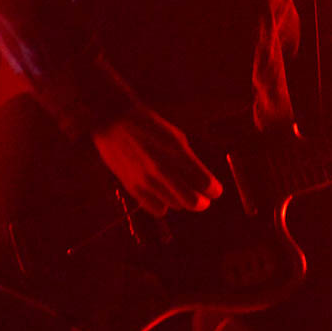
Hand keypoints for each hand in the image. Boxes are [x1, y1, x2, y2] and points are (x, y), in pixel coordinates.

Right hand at [92, 104, 222, 216]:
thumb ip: (188, 159)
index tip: (216, 191)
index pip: (204, 182)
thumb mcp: (175, 136)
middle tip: (204, 201)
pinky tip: (165, 198)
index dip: (214, 190)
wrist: (114, 121)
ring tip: (183, 194)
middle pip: (192, 201)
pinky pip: (156, 209)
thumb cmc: (149, 125)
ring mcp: (147, 181)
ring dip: (183, 202)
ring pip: (176, 206)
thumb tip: (200, 179)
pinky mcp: (133, 188)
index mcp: (178, 152)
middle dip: (202, 203)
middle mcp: (163, 170)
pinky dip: (164, 207)